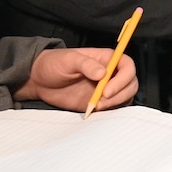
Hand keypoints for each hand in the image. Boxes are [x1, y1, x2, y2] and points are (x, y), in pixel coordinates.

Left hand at [16, 49, 135, 110]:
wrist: (40, 80)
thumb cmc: (54, 64)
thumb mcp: (68, 59)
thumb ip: (86, 64)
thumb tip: (103, 73)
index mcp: (106, 59)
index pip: (127, 66)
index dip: (123, 79)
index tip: (107, 90)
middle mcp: (110, 74)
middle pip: (131, 83)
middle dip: (120, 94)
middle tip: (101, 101)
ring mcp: (106, 89)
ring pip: (125, 97)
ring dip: (116, 104)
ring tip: (96, 106)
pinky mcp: (100, 102)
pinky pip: (114, 108)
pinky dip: (110, 112)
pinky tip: (95, 111)